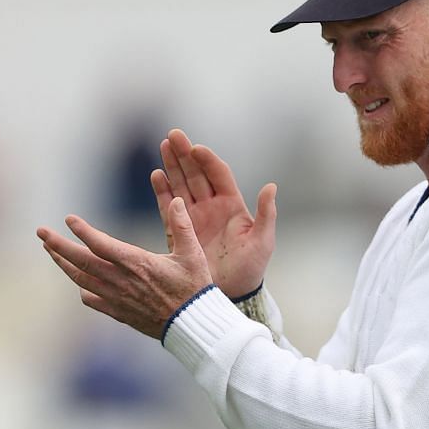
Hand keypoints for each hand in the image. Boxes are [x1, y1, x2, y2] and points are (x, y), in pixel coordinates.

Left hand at [39, 195, 213, 339]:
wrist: (193, 326)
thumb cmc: (195, 289)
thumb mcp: (193, 254)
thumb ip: (182, 226)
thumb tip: (177, 200)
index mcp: (135, 263)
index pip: (99, 243)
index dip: (81, 230)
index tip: (69, 219)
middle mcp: (120, 280)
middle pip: (80, 261)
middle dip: (57, 245)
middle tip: (41, 232)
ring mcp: (116, 298)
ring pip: (81, 279)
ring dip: (63, 264)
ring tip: (50, 251)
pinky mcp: (119, 312)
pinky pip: (92, 300)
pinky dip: (82, 288)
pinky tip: (79, 283)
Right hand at [153, 128, 276, 299]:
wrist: (231, 293)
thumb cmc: (251, 268)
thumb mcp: (263, 241)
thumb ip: (267, 214)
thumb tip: (271, 186)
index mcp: (232, 205)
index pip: (218, 175)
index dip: (208, 160)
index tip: (196, 148)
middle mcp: (212, 207)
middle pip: (196, 174)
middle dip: (185, 154)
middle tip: (173, 135)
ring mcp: (194, 217)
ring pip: (181, 185)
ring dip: (172, 166)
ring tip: (163, 146)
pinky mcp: (180, 230)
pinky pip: (169, 206)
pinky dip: (162, 191)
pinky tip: (157, 175)